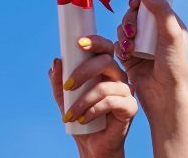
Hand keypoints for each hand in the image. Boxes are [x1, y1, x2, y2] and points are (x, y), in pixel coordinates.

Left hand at [49, 39, 135, 157]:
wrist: (93, 144)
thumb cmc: (81, 116)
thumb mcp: (64, 97)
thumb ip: (58, 80)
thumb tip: (57, 61)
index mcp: (105, 69)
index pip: (105, 48)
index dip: (95, 42)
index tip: (79, 43)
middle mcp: (118, 77)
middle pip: (106, 62)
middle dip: (83, 72)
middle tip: (68, 86)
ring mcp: (126, 91)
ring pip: (104, 87)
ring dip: (82, 101)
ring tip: (70, 114)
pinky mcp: (130, 107)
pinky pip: (111, 103)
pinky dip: (92, 111)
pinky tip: (83, 119)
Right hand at [114, 0, 187, 135]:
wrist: (164, 95)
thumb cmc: (174, 66)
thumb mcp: (173, 35)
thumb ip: (161, 10)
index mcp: (168, 26)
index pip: (151, 4)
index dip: (140, 0)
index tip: (134, 2)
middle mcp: (154, 34)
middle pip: (134, 14)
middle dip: (130, 20)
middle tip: (133, 32)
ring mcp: (141, 45)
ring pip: (123, 28)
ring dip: (124, 34)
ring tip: (130, 47)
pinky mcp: (129, 57)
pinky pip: (117, 43)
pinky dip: (119, 46)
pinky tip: (126, 54)